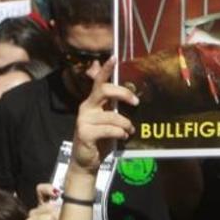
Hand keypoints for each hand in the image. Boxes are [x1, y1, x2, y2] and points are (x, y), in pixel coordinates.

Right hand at [70, 58, 136, 173]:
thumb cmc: (101, 140)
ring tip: (129, 131)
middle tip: (135, 102)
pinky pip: (109, 129)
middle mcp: (86, 107)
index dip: (106, 69)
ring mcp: (84, 120)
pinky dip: (120, 133)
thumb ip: (114, 109)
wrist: (87, 162)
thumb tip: (132, 99)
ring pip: (112, 115)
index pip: (98, 81)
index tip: (114, 57)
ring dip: (126, 124)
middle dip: (123, 93)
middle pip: (104, 90)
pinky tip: (123, 137)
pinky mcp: (85, 133)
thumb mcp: (108, 121)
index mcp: (92, 102)